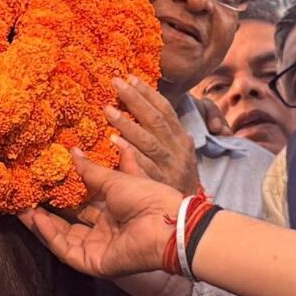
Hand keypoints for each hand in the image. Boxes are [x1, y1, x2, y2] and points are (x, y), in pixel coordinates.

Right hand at [17, 148, 187, 279]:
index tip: (42, 179)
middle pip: (69, 222)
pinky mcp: (95, 263)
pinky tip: (36, 219)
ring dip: (42, 223)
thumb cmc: (149, 198)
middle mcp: (105, 230)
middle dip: (46, 210)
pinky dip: (51, 236)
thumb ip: (91, 170)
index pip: (81, 202)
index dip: (62, 192)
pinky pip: (68, 250)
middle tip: (25, 196)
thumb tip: (72, 151)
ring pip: (64, 237)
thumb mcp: (116, 179)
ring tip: (21, 208)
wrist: (166, 223)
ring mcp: (99, 248)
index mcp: (113, 210)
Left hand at [105, 78, 199, 198]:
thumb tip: (148, 108)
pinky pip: (143, 166)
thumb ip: (166, 132)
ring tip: (107, 110)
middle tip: (115, 82)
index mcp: (181, 138)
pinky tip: (114, 143)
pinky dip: (130, 153)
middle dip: (135, 99)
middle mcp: (177, 149)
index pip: (165, 110)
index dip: (148, 93)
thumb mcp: (180, 153)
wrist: (188, 218)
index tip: (130, 77)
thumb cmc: (179, 181)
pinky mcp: (159, 184)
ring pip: (148, 141)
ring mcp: (169, 167)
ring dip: (128, 124)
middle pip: (156, 120)